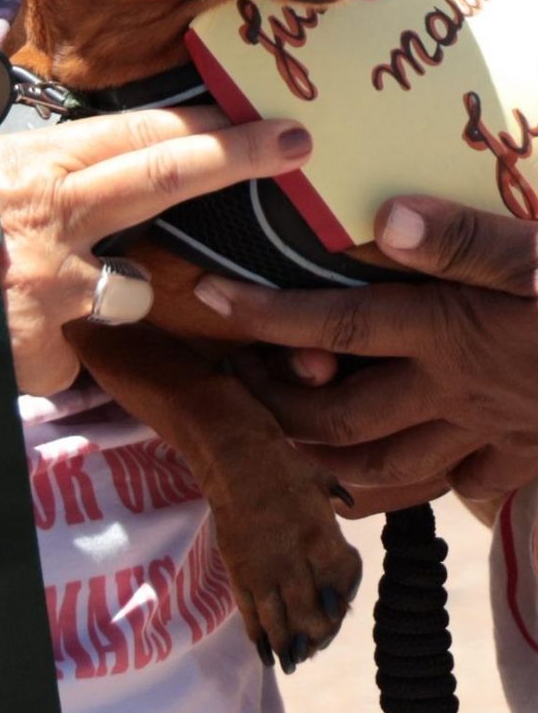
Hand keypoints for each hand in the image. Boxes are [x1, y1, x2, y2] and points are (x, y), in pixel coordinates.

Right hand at [0, 101, 313, 399]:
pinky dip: (34, 353)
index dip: (211, 127)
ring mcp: (45, 295)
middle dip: (237, 161)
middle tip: (292, 147)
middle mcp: (50, 223)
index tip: (269, 121)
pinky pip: (62, 358)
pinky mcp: (26, 359)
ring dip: (99, 292)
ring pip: (122, 294)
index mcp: (22, 163)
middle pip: (164, 185)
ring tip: (25, 283)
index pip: (137, 135)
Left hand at [192, 196, 537, 513]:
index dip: (264, 315)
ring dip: (325, 462)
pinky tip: (392, 474)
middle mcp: (458, 393)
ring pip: (387, 471)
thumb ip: (474, 238)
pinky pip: (456, 489)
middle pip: (340, 418)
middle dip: (273, 410)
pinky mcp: (529, 459)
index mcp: (452, 332)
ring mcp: (492, 436)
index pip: (333, 326)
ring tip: (281, 442)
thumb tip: (391, 223)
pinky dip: (413, 489)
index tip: (207, 296)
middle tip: (227, 388)